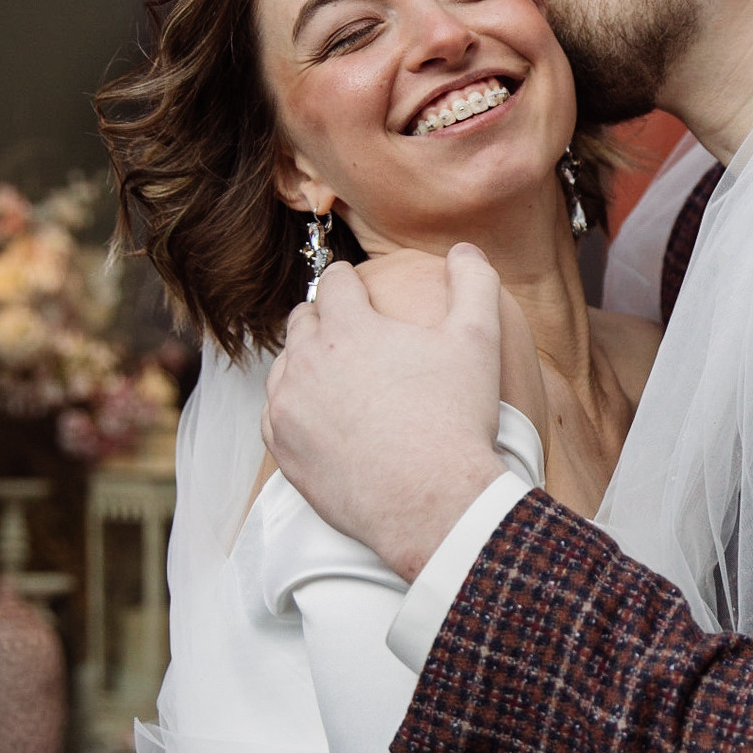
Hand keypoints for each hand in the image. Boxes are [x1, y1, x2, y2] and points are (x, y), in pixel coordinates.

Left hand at [264, 243, 508, 579]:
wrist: (432, 503)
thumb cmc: (456, 420)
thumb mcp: (478, 342)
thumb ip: (473, 284)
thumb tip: (466, 249)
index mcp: (349, 327)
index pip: (334, 282)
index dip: (349, 280)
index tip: (358, 287)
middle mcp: (308, 361)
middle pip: (302, 320)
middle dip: (323, 318)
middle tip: (348, 330)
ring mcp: (289, 407)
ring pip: (284, 367)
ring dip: (306, 362)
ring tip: (336, 375)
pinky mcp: (283, 449)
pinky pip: (274, 414)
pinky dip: (293, 408)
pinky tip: (320, 416)